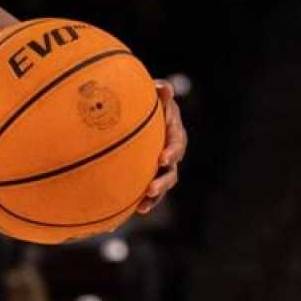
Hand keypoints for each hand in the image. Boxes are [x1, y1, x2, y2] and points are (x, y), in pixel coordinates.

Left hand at [138, 80, 186, 213]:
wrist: (142, 117)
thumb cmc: (150, 105)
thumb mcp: (156, 98)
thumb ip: (161, 94)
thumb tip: (164, 87)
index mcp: (174, 135)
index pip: (176, 144)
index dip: (172, 152)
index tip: (163, 159)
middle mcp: (170, 154)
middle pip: (171, 172)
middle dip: (162, 182)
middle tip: (150, 189)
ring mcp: (160, 168)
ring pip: (160, 186)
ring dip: (153, 197)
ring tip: (142, 207)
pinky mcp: (148, 175)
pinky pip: (145, 191)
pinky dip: (138, 202)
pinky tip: (124, 212)